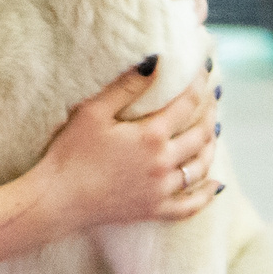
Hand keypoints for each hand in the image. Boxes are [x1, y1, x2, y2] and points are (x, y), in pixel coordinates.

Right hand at [34, 63, 221, 228]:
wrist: (57, 199)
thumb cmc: (70, 152)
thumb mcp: (94, 111)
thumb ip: (127, 86)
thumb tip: (156, 63)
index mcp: (151, 136)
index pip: (188, 103)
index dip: (199, 85)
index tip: (203, 72)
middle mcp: (164, 163)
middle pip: (201, 134)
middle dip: (210, 112)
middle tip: (212, 98)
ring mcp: (161, 191)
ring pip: (200, 167)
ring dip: (210, 147)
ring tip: (212, 132)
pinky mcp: (154, 211)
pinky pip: (190, 206)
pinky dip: (206, 194)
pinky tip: (215, 184)